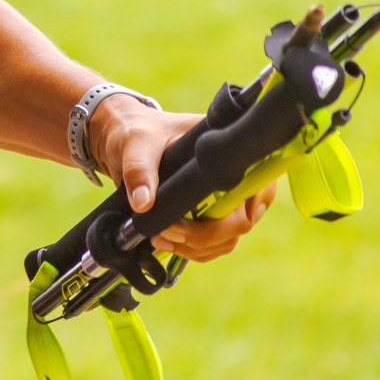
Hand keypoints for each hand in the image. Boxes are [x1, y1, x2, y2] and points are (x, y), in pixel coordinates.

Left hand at [86, 97, 276, 262]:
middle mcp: (227, 176)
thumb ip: (139, 169)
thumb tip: (143, 203)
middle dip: (209, 234)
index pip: (260, 182)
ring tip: (163, 238)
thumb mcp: (136, 144)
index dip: (255, 203)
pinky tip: (166, 241)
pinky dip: (191, 249)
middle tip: (173, 232)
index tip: (227, 218)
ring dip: (198, 247)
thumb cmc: (135, 131)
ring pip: (227, 237)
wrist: (119, 140)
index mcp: (222, 150)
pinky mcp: (201, 215)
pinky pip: (210, 242)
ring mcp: (215, 199)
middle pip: (242, 219)